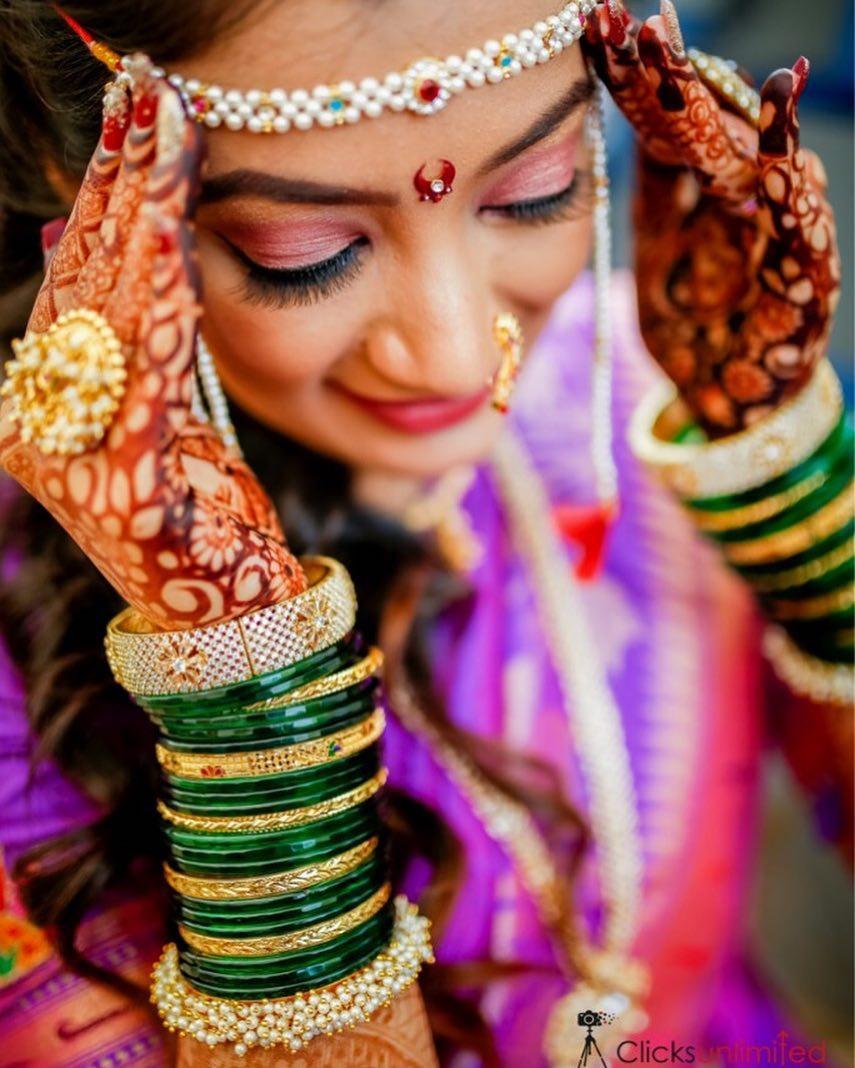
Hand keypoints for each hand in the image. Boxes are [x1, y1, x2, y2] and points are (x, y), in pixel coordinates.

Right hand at [0, 71, 304, 627]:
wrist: (231, 622)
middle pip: (89, 279)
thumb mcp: (170, 421)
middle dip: (123, 184)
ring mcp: (72, 451)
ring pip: (109, 310)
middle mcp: (47, 419)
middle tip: (148, 96)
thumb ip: (142, 346)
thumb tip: (107, 243)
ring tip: (161, 134)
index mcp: (58, 403)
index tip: (144, 122)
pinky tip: (169, 234)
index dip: (114, 197)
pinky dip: (155, 299)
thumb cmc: (207, 522)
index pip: (87, 280)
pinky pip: (140, 373)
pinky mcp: (118, 478)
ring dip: (139, 216)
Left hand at [584, 1, 840, 434]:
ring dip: (753, 123)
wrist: (722, 398)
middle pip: (715, 131)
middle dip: (684, 82)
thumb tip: (630, 119)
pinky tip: (788, 166)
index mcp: (703, 191)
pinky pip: (804, 237)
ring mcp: (777, 236)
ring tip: (735, 72)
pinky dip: (798, 201)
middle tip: (648, 29)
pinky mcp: (805, 283)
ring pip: (768, 169)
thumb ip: (653, 188)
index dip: (641, 81)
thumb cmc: (691, 322)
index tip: (604, 31)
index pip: (671, 122)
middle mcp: (744, 201)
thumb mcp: (660, 249)